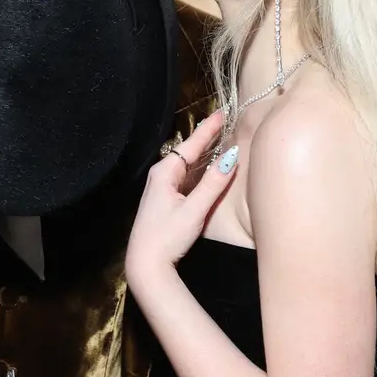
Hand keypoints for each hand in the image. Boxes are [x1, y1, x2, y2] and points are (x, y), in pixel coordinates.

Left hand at [125, 111, 230, 283]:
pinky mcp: (165, 201)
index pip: (191, 145)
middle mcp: (161, 176)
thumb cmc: (167, 237)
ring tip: (222, 140)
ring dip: (204, 155)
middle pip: (189, 153)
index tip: (223, 113)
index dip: (208, 129)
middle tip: (225, 123)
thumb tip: (231, 157)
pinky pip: (186, 179)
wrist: (145, 264)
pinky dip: (200, 171)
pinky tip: (209, 170)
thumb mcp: (194, 210)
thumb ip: (213, 184)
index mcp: (165, 173)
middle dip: (207, 138)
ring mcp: (162, 189)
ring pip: (188, 166)